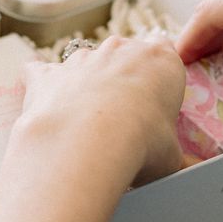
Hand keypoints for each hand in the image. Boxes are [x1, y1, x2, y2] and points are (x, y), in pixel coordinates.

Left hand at [16, 35, 185, 187]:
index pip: (166, 53)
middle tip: (125, 120)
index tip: (157, 101)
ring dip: (86, 86)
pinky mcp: (47, 74)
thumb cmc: (141, 143)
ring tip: (87, 126)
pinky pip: (42, 73)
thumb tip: (181, 171)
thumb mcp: (171, 156)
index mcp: (161, 61)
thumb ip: (173, 155)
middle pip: (124, 56)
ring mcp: (82, 59)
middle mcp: (120, 49)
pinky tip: (46, 109)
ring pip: (85, 64)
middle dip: (123, 81)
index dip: (159, 78)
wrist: (89, 142)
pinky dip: (44, 88)